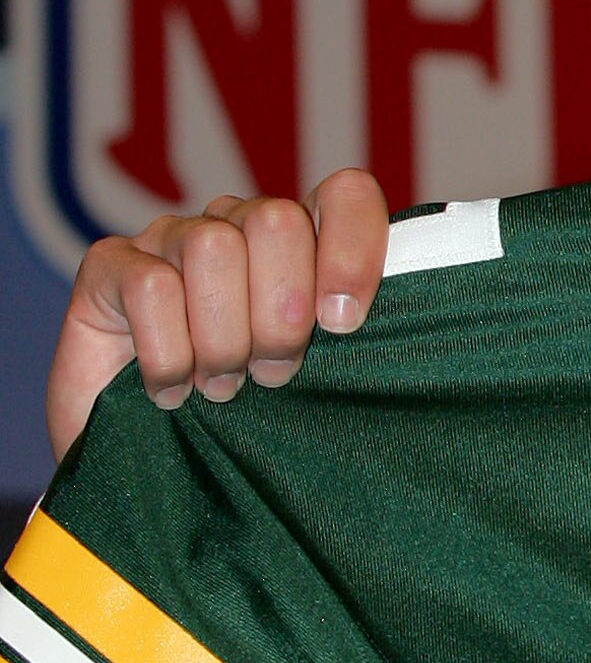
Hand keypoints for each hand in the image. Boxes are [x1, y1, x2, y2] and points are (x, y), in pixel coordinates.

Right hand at [46, 169, 389, 463]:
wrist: (142, 467)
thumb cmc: (242, 427)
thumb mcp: (315, 388)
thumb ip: (354, 350)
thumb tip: (409, 335)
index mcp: (300, 246)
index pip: (345, 195)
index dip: (353, 250)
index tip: (343, 325)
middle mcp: (235, 227)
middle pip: (276, 221)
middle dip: (281, 314)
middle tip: (273, 375)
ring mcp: (170, 239)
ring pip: (213, 248)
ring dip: (224, 338)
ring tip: (222, 388)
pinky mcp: (110, 266)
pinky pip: (151, 287)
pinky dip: (169, 353)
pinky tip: (171, 391)